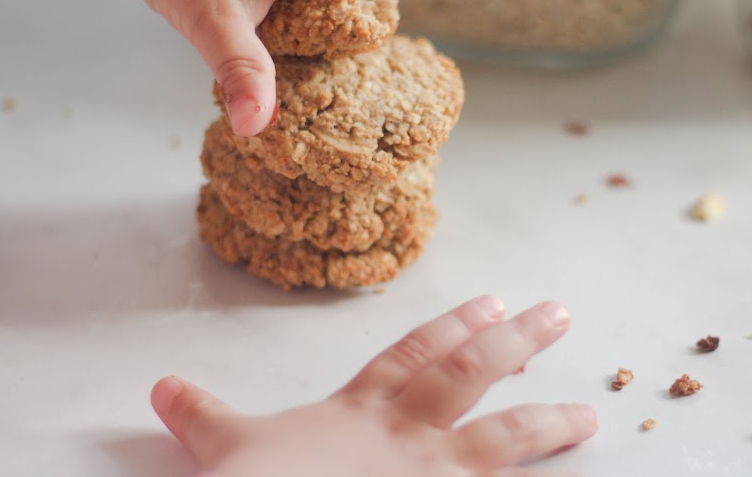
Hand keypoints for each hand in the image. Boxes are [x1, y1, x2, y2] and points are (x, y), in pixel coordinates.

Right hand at [151, 297, 596, 476]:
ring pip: (503, 440)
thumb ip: (204, 418)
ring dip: (549, 424)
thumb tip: (162, 387)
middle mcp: (406, 436)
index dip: (451, 325)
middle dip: (517, 342)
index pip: (414, 355)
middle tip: (559, 314)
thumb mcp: (225, 451)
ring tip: (590, 416)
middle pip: (472, 373)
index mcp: (360, 412)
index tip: (490, 300)